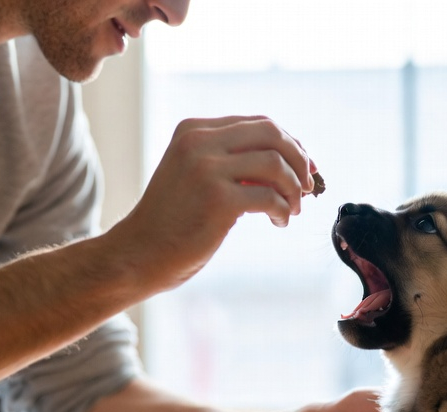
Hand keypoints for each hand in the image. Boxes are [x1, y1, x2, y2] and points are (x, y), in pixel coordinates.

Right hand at [112, 116, 316, 291]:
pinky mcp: (218, 199)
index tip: (305, 167)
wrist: (138, 253)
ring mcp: (207, 169)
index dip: (290, 144)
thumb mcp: (195, 175)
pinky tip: (278, 222)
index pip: (258, 124)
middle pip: (272, 133)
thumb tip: (287, 162)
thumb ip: (230, 162)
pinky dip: (283, 210)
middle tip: (308, 186)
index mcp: (193, 130)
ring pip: (276, 164)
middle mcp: (199, 142)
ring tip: (291, 209)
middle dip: (299, 159)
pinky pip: (271, 197)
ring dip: (294, 188)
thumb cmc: (172, 221)